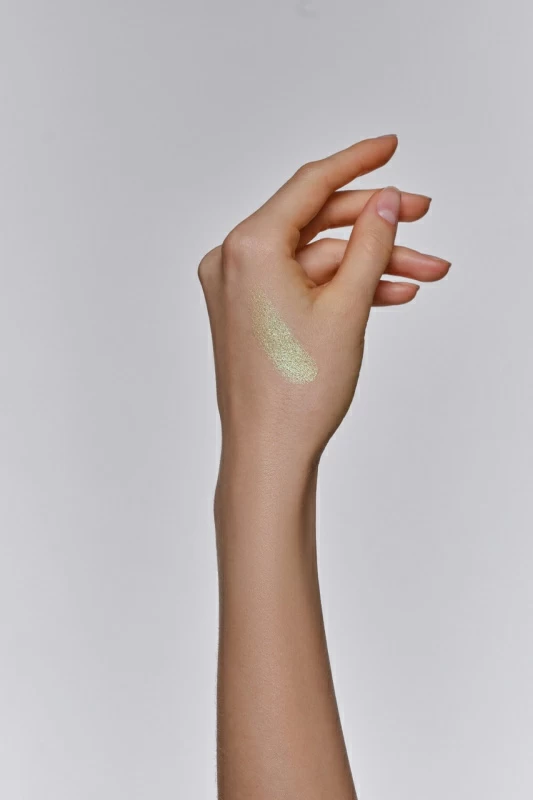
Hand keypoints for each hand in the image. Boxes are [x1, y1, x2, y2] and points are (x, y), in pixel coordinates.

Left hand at [198, 134, 448, 467]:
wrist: (270, 452)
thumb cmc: (297, 392)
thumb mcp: (348, 306)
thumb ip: (371, 243)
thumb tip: (386, 200)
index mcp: (248, 247)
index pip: (310, 185)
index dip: (357, 163)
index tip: (390, 147)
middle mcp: (233, 260)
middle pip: (315, 222)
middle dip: (376, 224)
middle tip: (423, 216)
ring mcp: (237, 288)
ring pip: (315, 259)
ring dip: (369, 264)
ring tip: (425, 273)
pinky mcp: (249, 312)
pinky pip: (301, 285)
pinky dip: (341, 287)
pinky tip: (391, 293)